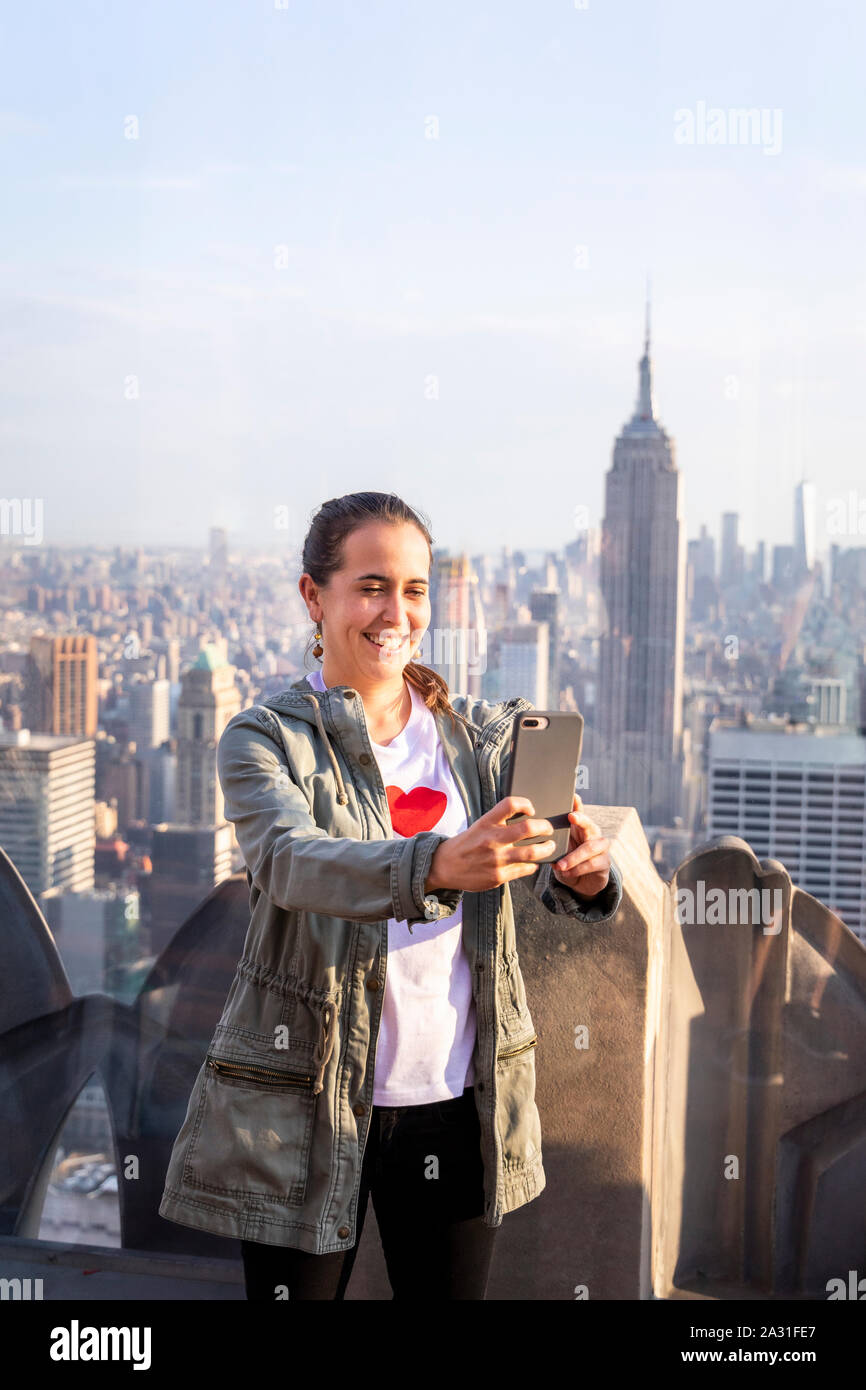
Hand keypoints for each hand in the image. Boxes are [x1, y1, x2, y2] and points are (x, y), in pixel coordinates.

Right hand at [425, 796, 557, 893]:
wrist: (445, 866)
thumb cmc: (466, 843)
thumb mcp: (479, 825)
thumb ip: (499, 821)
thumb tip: (527, 817)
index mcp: (486, 822)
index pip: (510, 804)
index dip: (525, 803)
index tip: (531, 809)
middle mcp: (492, 839)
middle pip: (528, 828)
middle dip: (545, 827)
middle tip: (548, 828)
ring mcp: (497, 859)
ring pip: (533, 852)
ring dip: (546, 848)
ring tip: (549, 846)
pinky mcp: (499, 876)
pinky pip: (525, 869)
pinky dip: (533, 864)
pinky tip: (533, 862)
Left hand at [551, 794, 610, 898]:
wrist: (582, 882)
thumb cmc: (568, 861)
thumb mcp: (559, 850)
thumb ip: (553, 842)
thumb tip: (538, 838)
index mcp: (579, 827)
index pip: (579, 811)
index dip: (577, 803)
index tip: (573, 795)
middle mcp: (592, 833)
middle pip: (588, 823)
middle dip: (580, 819)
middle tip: (571, 816)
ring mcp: (601, 847)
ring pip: (589, 848)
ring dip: (573, 857)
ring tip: (560, 865)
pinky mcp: (604, 862)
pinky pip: (591, 864)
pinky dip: (577, 869)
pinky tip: (567, 873)